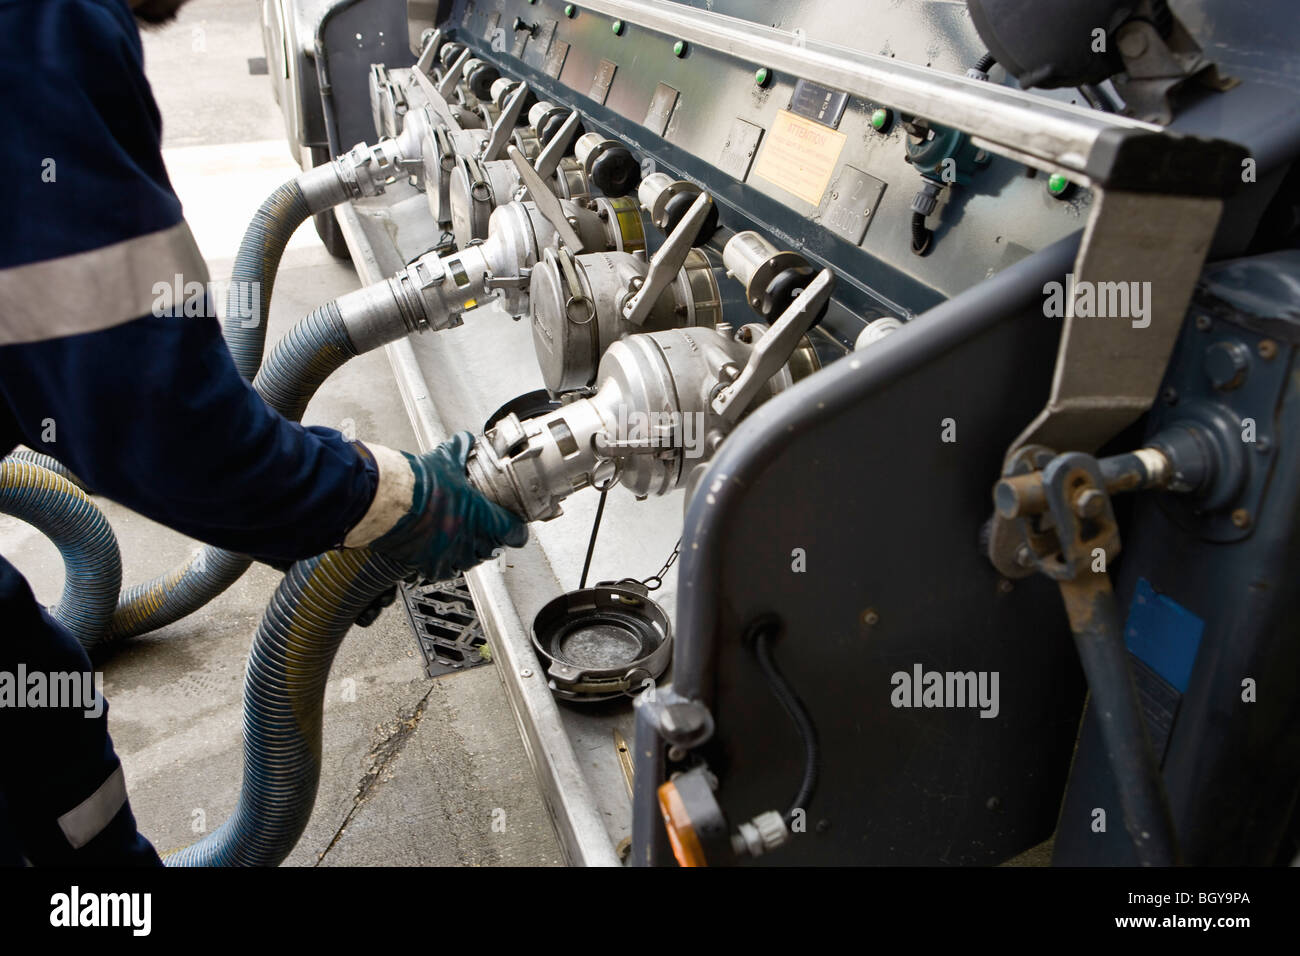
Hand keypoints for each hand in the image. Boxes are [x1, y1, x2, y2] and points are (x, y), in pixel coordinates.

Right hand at [369, 432, 527, 581]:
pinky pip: (444, 570)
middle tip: (483, 529)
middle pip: (492, 548)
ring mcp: (450, 554)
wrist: (386, 501)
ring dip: (469, 553)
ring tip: (461, 540)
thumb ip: (460, 451)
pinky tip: (439, 552)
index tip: (515, 528)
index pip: (514, 532)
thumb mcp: (445, 461)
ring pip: (470, 562)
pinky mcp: (429, 564)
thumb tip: (465, 440)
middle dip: (490, 540)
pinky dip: (444, 563)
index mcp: (482, 517)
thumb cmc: (417, 484)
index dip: (517, 531)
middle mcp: (469, 539)